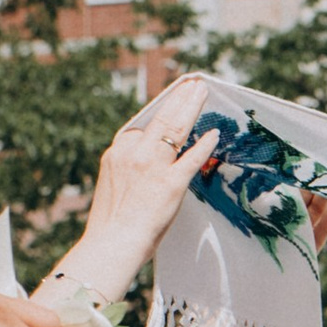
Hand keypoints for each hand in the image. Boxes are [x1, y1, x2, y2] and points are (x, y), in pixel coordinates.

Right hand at [51, 78, 223, 306]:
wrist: (112, 242)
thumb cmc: (114, 220)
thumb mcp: (114, 183)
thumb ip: (131, 165)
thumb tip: (151, 159)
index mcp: (118, 151)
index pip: (143, 125)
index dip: (163, 110)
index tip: (175, 98)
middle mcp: (134, 152)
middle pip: (162, 118)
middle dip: (181, 98)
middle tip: (195, 84)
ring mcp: (153, 166)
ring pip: (175, 129)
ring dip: (191, 107)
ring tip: (202, 92)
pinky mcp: (170, 183)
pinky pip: (191, 159)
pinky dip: (204, 145)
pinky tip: (214, 134)